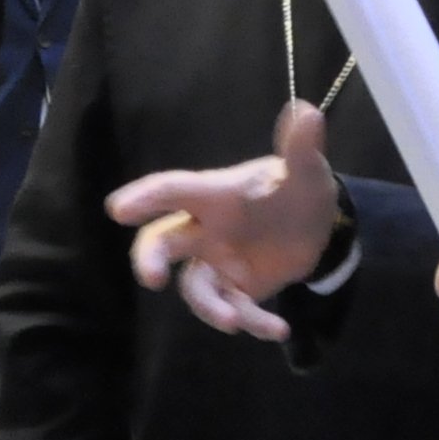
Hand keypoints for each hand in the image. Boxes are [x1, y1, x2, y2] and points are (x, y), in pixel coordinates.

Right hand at [105, 101, 341, 343]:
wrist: (320, 226)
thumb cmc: (299, 189)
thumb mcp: (306, 170)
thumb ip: (301, 147)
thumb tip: (306, 110)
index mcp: (214, 195)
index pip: (173, 190)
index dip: (145, 198)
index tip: (118, 209)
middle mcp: (205, 229)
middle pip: (162, 242)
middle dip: (151, 259)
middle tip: (153, 278)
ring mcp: (216, 262)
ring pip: (194, 286)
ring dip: (210, 307)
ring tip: (235, 321)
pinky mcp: (234, 289)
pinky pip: (232, 308)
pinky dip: (253, 323)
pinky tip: (278, 329)